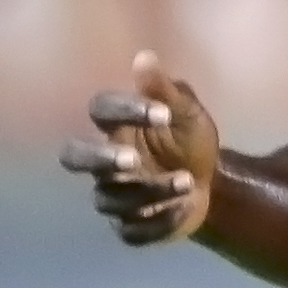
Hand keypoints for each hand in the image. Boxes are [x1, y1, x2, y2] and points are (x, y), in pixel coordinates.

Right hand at [59, 51, 221, 245]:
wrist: (214, 184)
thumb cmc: (191, 141)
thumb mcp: (187, 113)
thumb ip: (165, 90)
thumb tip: (144, 57)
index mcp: (116, 127)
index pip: (100, 109)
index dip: (125, 110)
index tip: (162, 114)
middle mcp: (105, 162)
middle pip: (73, 157)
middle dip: (100, 159)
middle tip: (133, 161)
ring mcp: (113, 196)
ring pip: (110, 198)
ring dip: (150, 191)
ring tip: (189, 181)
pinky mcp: (129, 227)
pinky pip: (131, 230)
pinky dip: (159, 220)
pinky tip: (185, 207)